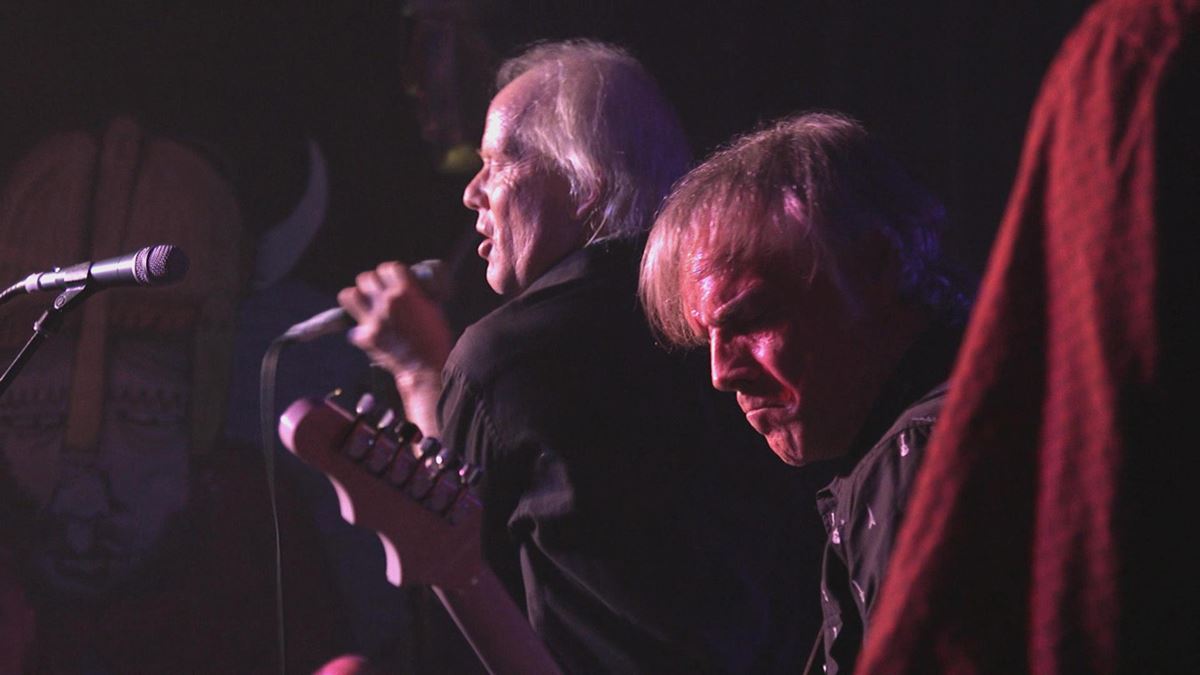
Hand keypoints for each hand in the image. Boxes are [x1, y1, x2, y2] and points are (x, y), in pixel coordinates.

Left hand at [338, 262, 451, 435]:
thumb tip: (410, 285)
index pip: (388, 267)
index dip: (390, 273)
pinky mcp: (366, 336)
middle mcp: (386, 302)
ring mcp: (373, 320)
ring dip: (358, 297)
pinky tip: (371, 330)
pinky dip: (361, 327)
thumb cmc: (434, 339)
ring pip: (350, 295)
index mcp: (406, 293)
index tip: (393, 279)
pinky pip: (354, 325)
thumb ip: (418, 294)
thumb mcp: (432, 309)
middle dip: (373, 283)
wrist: (425, 368)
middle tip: (378, 292)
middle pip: (366, 278)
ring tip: (366, 304)